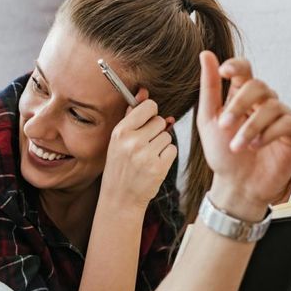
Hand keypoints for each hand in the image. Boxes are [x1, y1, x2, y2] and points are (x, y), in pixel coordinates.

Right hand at [101, 88, 176, 209]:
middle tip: (145, 145)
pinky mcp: (158, 167)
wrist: (120, 198)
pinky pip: (172, 150)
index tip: (147, 121)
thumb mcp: (118, 140)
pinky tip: (154, 164)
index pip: (149, 106)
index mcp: (120, 132)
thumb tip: (144, 92)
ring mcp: (145, 155)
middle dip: (157, 131)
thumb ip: (132, 115)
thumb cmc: (120, 167)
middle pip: (160, 121)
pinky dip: (166, 156)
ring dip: (161, 145)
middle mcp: (132, 142)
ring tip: (147, 156)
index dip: (151, 113)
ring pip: (168, 136)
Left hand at [195, 52, 290, 220]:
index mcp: (241, 97)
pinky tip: (256, 147)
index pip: (245, 70)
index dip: (237, 66)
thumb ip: (209, 89)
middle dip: (239, 104)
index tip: (224, 72)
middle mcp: (262, 103)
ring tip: (237, 147)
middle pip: (258, 85)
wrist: (236, 185)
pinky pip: (287, 123)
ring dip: (250, 127)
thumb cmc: (222, 154)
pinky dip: (268, 133)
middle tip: (223, 126)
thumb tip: (206, 54)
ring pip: (272, 106)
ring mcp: (280, 117)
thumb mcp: (208, 121)